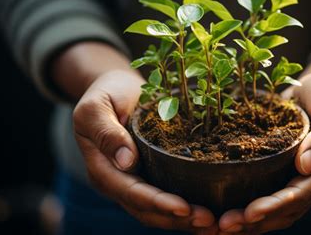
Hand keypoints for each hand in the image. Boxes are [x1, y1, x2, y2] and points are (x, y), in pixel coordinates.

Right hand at [54, 43, 216, 232]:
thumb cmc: (106, 93)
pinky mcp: (151, 176)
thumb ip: (106, 132)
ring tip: (213, 224)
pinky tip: (209, 212)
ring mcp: (134, 181)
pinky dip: (186, 209)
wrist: (117, 89)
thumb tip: (126, 161)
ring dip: (184, 221)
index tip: (184, 207)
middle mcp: (118, 182)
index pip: (130, 192)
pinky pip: (167, 198)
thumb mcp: (97, 107)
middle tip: (209, 222)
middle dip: (176, 219)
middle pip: (146, 210)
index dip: (157, 202)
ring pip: (158, 211)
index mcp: (102, 168)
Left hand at [217, 48, 310, 233]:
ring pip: (272, 208)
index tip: (250, 212)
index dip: (276, 206)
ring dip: (247, 220)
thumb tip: (305, 166)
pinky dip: (244, 203)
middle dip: (255, 221)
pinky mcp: (278, 167)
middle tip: (225, 225)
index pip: (301, 195)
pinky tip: (223, 208)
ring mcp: (293, 176)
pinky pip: (262, 191)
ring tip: (219, 226)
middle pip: (284, 210)